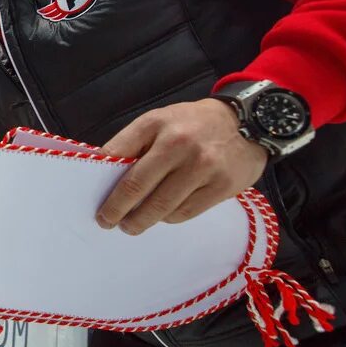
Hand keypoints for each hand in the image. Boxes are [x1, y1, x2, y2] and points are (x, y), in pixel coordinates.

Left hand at [97, 99, 267, 235]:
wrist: (249, 122)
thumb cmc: (192, 124)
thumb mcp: (157, 122)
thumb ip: (131, 144)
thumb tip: (103, 177)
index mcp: (156, 125)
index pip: (117, 158)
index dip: (103, 185)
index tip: (96, 203)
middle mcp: (179, 145)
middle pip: (137, 188)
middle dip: (117, 211)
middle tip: (108, 222)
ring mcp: (203, 167)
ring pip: (161, 207)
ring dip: (143, 220)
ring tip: (133, 224)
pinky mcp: (222, 186)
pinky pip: (185, 212)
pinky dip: (169, 217)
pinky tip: (164, 215)